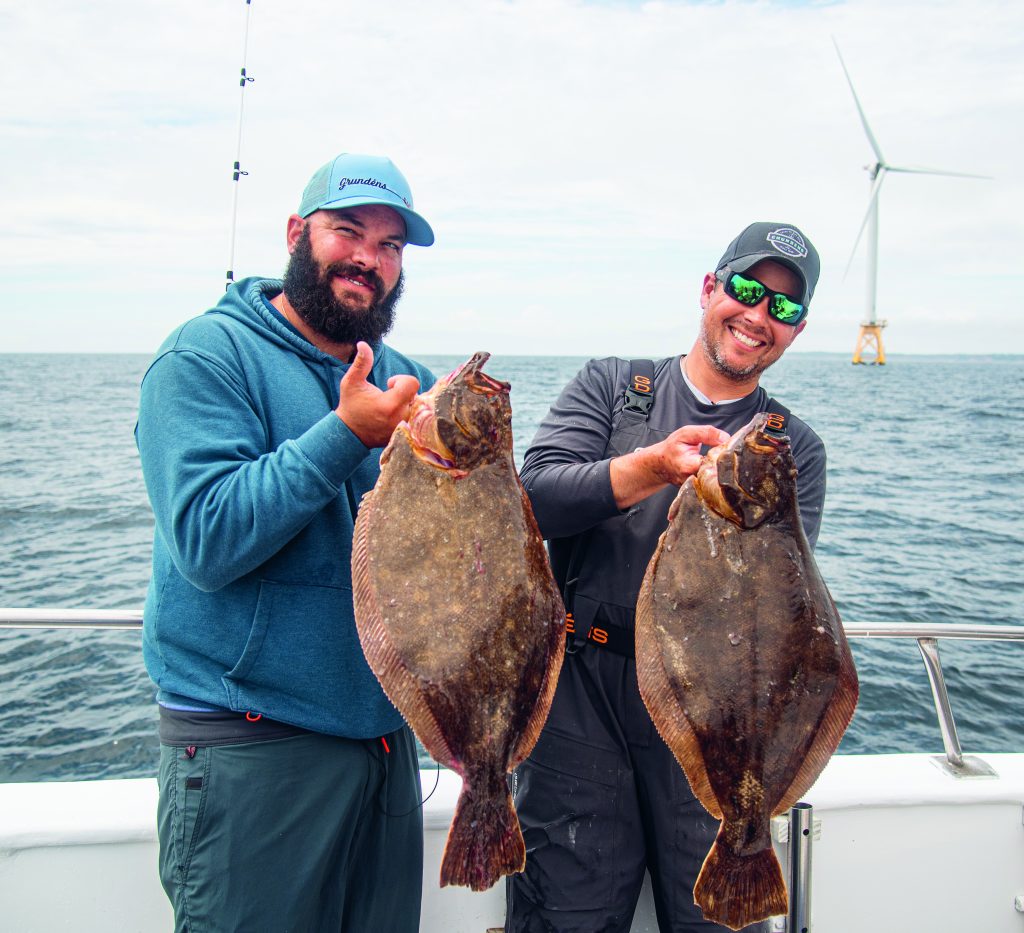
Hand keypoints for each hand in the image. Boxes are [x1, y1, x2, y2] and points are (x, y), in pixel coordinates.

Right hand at [335, 342, 419, 447]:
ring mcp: (404, 428)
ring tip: (391, 405)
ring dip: (408, 402)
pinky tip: (393, 414)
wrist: (350, 434)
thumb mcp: (352, 382)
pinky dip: (408, 414)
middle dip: (405, 391)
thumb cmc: (351, 405)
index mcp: (390, 404)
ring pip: (418, 407)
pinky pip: (417, 420)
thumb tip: (363, 344)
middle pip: (418, 395)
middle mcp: (400, 417)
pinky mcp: (405, 434)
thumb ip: (361, 363)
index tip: (389, 384)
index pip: (412, 383)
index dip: (401, 380)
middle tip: (389, 395)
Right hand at [610, 424, 730, 508]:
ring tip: (724, 461)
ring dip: (723, 470)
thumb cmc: (672, 448)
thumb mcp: (686, 433)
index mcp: (690, 466)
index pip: (716, 464)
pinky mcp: (700, 490)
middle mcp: (694, 480)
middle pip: (719, 474)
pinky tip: (718, 468)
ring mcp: (697, 487)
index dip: (725, 456)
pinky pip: (714, 483)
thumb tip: (726, 438)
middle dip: (727, 464)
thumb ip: (706, 433)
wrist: (660, 463)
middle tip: (730, 455)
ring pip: (718, 480)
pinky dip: (718, 475)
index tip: (729, 449)